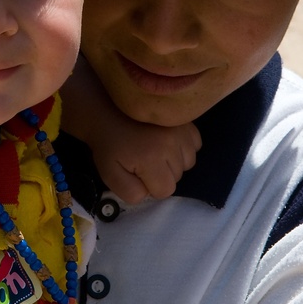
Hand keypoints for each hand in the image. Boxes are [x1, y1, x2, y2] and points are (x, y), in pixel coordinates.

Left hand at [60, 55, 201, 203]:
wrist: (107, 110)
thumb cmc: (108, 144)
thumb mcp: (110, 174)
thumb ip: (130, 192)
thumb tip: (149, 193)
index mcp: (152, 158)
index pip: (166, 190)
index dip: (150, 186)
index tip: (137, 172)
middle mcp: (171, 143)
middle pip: (177, 176)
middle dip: (161, 174)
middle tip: (143, 159)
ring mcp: (181, 129)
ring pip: (188, 161)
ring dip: (174, 161)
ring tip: (155, 150)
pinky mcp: (186, 120)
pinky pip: (195, 144)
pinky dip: (184, 146)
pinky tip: (167, 141)